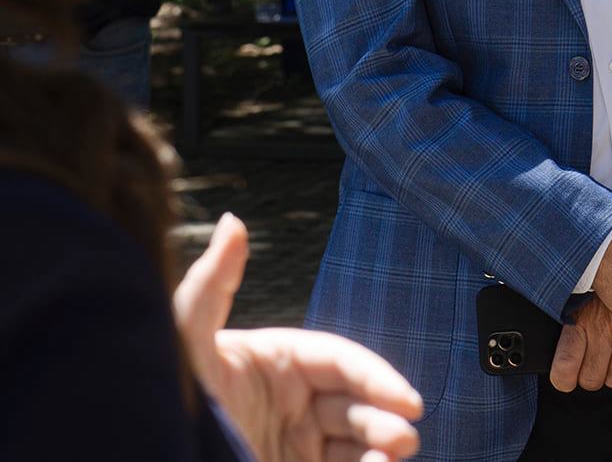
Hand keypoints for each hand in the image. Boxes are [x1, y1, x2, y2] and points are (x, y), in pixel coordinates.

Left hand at [174, 213, 423, 461]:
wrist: (156, 449)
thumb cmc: (167, 402)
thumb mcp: (185, 345)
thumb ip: (209, 285)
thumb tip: (233, 220)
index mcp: (277, 362)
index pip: (342, 362)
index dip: (379, 378)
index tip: (408, 401)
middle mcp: (288, 402)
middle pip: (355, 404)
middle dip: (385, 419)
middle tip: (404, 440)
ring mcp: (289, 443)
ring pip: (354, 442)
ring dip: (381, 449)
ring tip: (392, 460)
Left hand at [549, 297, 611, 392]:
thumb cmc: (603, 288)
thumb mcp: (577, 301)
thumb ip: (568, 329)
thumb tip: (560, 359)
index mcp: (580, 322)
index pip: (565, 368)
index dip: (564, 379)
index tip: (567, 377)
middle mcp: (603, 332)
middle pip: (591, 381)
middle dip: (592, 375)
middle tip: (595, 360)